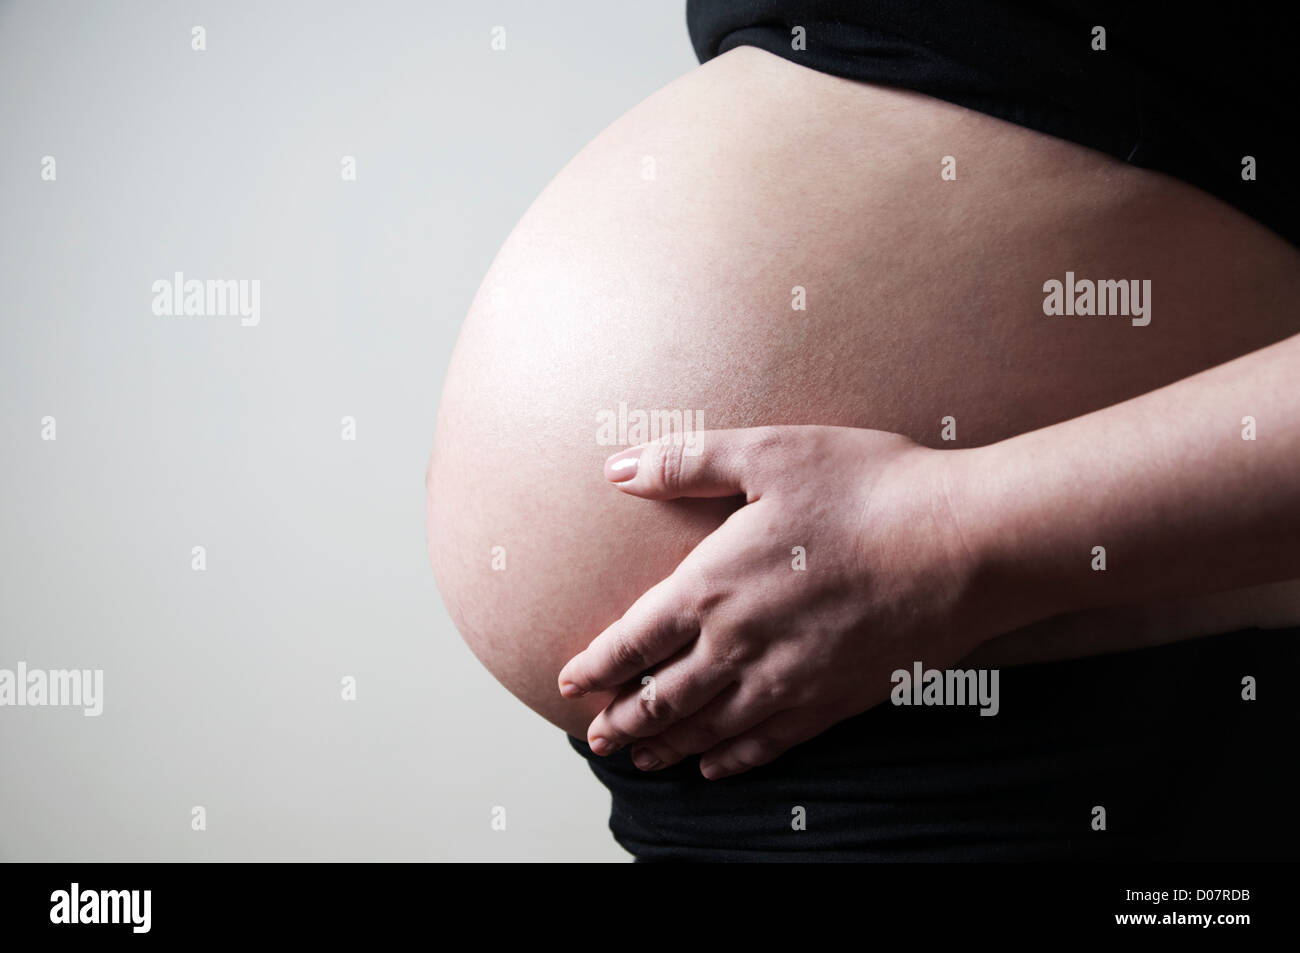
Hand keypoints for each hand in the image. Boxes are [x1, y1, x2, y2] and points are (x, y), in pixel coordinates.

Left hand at [557, 425, 1015, 778]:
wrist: (964, 544)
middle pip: (662, 698)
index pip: (633, 640)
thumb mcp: (770, 454)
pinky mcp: (835, 700)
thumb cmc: (868, 490)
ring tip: (638, 759)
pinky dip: (733, 760)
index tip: (569, 684)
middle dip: (622, 720)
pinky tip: (716, 767)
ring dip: (665, 746)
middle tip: (596, 739)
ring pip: (709, 730)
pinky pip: (769, 743)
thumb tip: (619, 468)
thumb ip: (688, 462)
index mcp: (714, 587)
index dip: (596, 666)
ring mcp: (788, 681)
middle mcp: (740, 646)